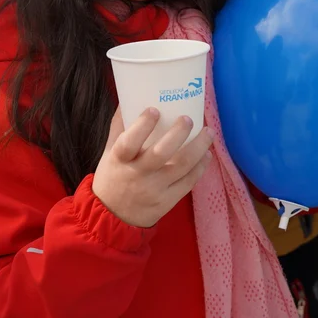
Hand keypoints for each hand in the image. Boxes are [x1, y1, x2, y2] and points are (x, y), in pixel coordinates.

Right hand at [92, 108, 214, 227]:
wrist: (112, 217)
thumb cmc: (112, 178)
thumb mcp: (108, 153)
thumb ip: (118, 128)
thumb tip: (128, 99)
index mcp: (119, 161)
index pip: (129, 142)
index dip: (142, 125)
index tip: (155, 109)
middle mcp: (138, 175)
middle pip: (162, 153)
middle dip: (179, 133)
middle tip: (189, 119)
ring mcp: (155, 189)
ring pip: (182, 166)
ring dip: (199, 147)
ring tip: (208, 132)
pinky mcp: (168, 201)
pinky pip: (189, 182)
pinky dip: (201, 166)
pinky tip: (207, 154)